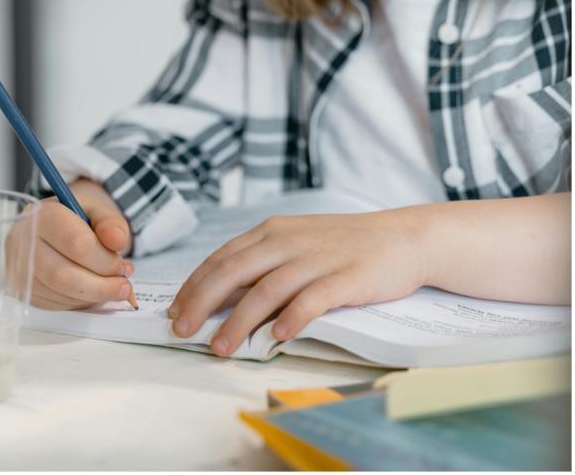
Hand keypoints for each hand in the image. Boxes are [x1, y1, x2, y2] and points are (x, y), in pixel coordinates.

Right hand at [7, 179, 134, 309]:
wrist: (55, 224)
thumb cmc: (77, 217)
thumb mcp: (98, 210)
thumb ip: (111, 223)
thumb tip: (118, 240)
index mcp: (41, 215)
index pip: (75, 243)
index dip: (105, 260)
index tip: (124, 267)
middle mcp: (22, 242)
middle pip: (63, 274)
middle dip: (100, 286)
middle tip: (124, 287)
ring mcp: (19, 268)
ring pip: (59, 292)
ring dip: (92, 296)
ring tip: (110, 286)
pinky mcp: (23, 290)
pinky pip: (55, 304)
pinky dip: (80, 302)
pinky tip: (90, 290)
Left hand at [167, 210, 426, 355]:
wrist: (403, 238)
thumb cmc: (343, 245)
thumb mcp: (296, 242)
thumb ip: (262, 263)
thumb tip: (220, 295)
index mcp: (271, 231)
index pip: (221, 258)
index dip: (194, 285)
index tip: (174, 311)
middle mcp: (287, 241)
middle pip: (233, 272)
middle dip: (202, 303)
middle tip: (181, 331)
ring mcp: (316, 258)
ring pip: (266, 290)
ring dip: (238, 322)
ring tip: (220, 347)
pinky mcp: (346, 277)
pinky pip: (311, 299)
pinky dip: (290, 318)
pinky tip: (275, 337)